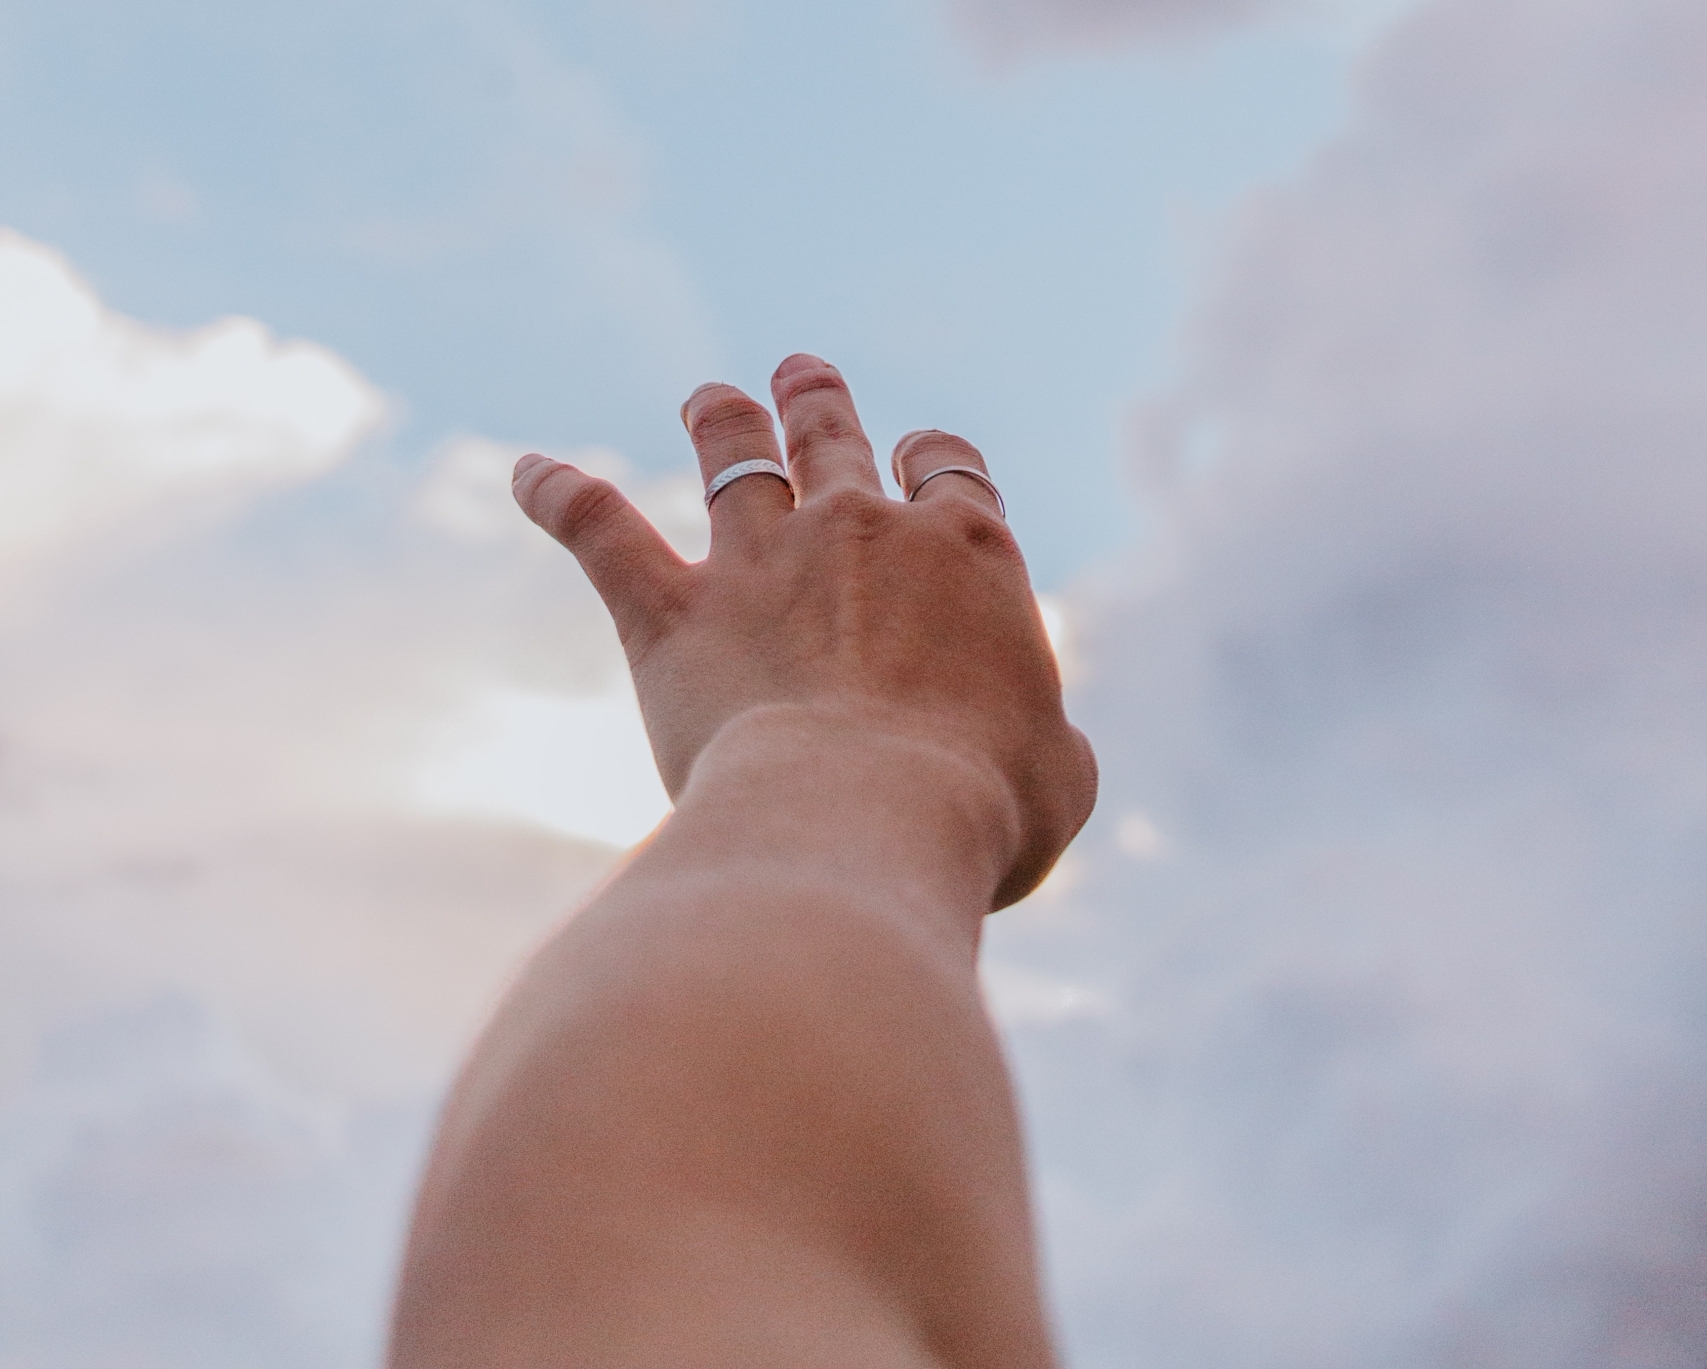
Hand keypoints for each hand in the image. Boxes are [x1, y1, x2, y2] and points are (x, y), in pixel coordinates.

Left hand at [511, 353, 1095, 906]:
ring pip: (734, 451)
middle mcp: (864, 529)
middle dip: (819, 398)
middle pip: (837, 435)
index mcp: (969, 553)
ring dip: (721, 414)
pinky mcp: (672, 610)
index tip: (918, 459)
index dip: (930, 457)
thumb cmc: (982, 806)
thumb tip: (1040, 754)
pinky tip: (525, 472)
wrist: (866, 817)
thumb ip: (1048, 739)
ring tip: (710, 394)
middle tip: (801, 372)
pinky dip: (557, 495)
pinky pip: (601, 528)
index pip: (948, 469)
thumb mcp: (1061, 778)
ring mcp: (764, 559)